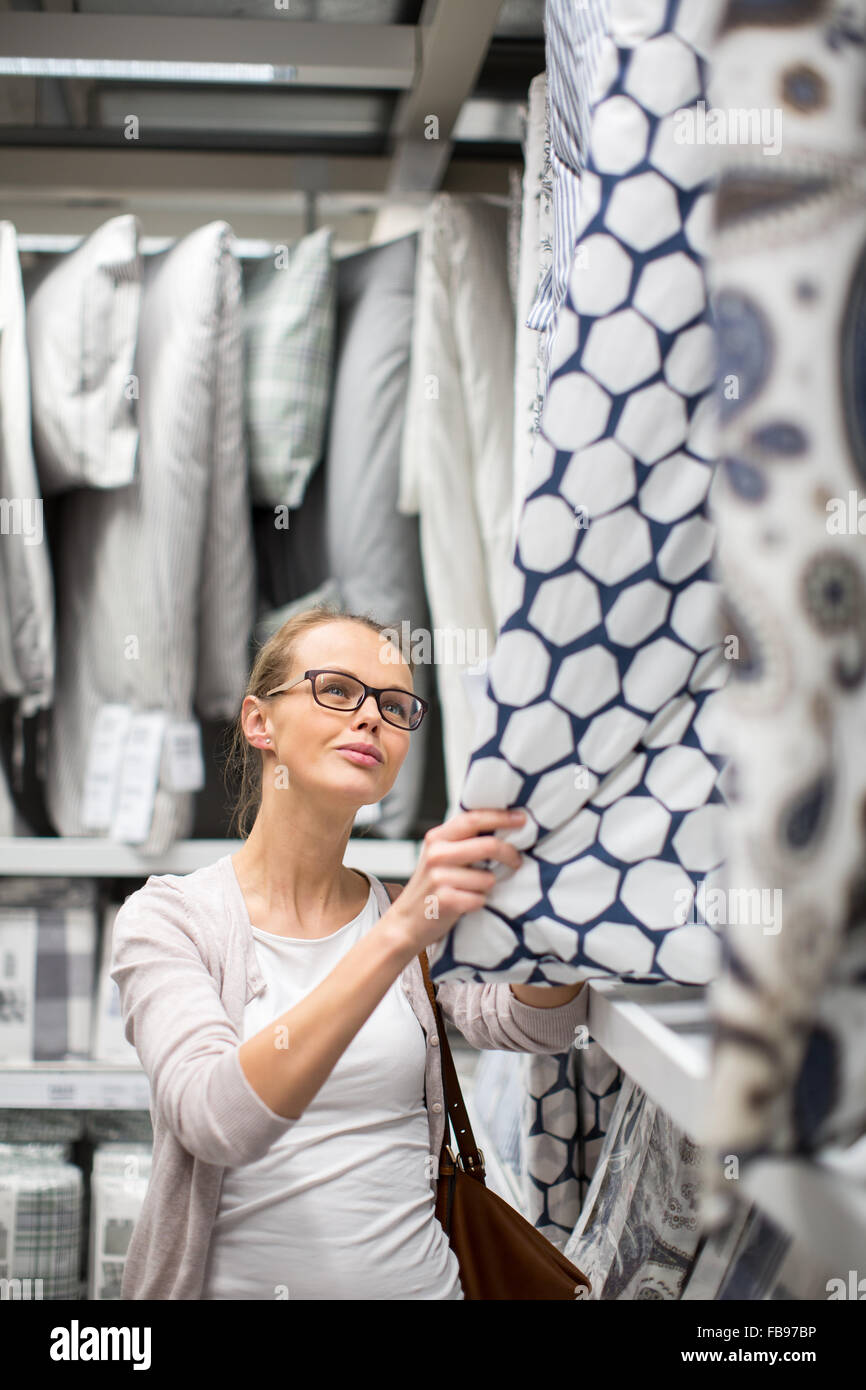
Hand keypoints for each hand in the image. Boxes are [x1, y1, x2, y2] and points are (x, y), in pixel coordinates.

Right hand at [387, 808, 524, 952]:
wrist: (406, 922)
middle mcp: (436, 854)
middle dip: (509, 853)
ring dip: (487, 887)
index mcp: (437, 837)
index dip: (500, 817)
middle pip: (488, 846)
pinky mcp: (445, 900)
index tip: (522, 819)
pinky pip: (480, 899)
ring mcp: (439, 878)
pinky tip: (464, 904)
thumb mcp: (441, 856)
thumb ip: (464, 840)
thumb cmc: (431, 887)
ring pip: (487, 878)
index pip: (473, 819)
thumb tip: (504, 828)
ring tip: (471, 891)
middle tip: (517, 861)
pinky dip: (479, 903)